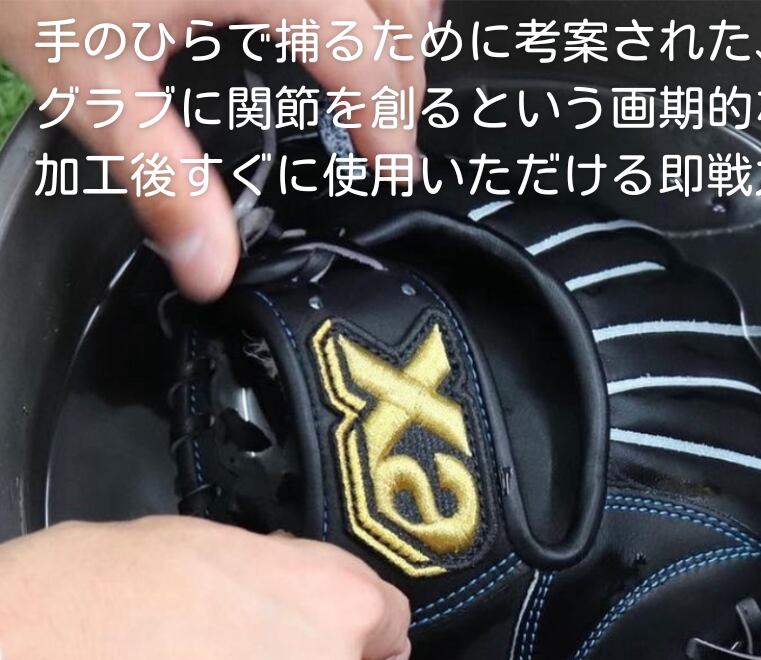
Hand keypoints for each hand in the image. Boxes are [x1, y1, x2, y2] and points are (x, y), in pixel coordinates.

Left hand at [0, 0, 437, 299]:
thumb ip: (163, 179)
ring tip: (388, 71)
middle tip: (389, 137)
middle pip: (396, 6)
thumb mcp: (91, 80)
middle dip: (405, 79)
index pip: (366, 60)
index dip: (389, 126)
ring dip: (400, 21)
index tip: (394, 171)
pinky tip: (351, 8)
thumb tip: (208, 267)